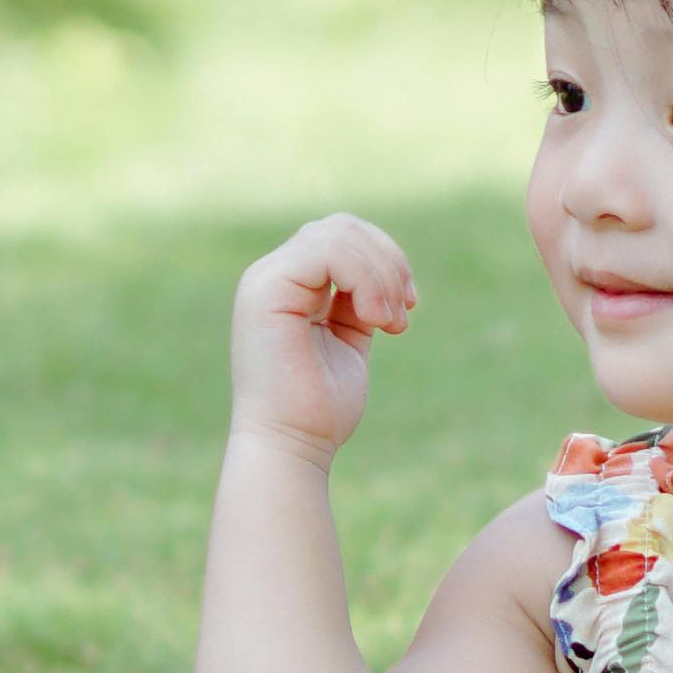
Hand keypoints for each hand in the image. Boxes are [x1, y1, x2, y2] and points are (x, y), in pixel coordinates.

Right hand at [232, 214, 414, 461]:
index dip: (385, 259)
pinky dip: (366, 280)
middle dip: (388, 260)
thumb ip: (357, 301)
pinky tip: (376, 320)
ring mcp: (265, 280)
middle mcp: (271, 277)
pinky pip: (328, 252)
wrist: (292, 446)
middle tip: (403, 312)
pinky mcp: (266, 289)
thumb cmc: (320, 409)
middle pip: (341, 226)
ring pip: (338, 235)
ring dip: (381, 275)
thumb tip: (387, 272)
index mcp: (288, 287)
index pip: (341, 237)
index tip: (408, 306)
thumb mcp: (348, 340)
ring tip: (390, 322)